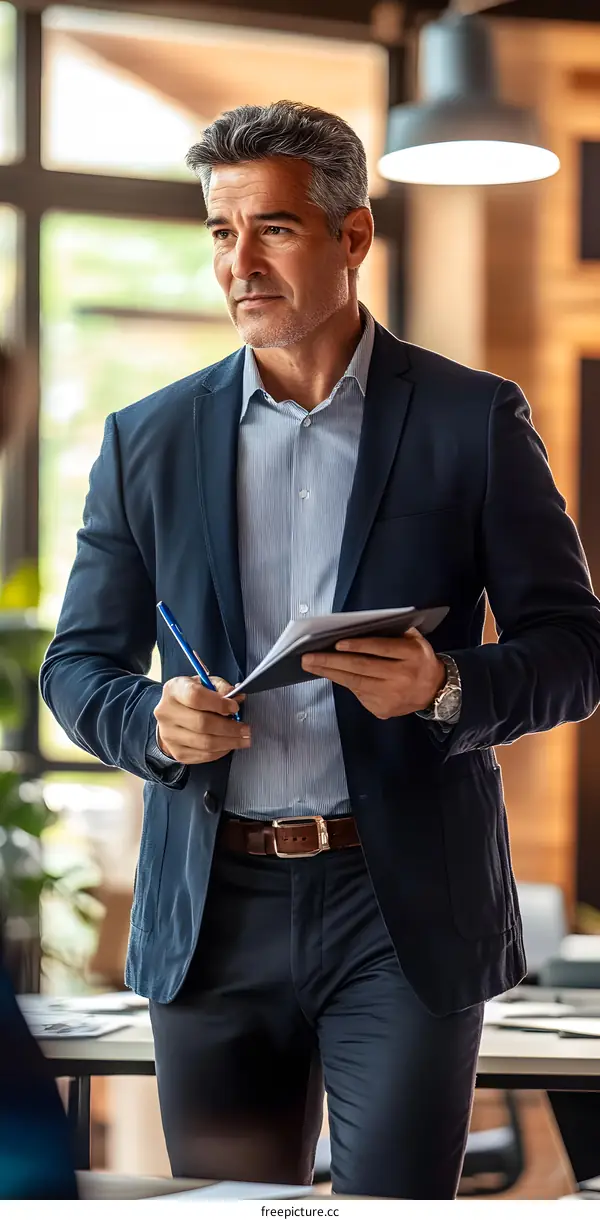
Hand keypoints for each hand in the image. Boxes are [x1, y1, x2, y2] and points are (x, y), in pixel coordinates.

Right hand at [154, 673, 248, 763]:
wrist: (171, 715)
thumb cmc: (191, 697)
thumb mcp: (205, 683)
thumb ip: (221, 688)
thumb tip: (237, 697)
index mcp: (174, 690)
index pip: (195, 697)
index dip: (219, 703)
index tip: (235, 707)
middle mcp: (167, 713)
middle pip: (202, 723)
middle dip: (229, 728)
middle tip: (246, 729)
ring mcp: (169, 735)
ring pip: (205, 743)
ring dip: (229, 742)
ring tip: (243, 739)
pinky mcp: (176, 752)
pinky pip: (203, 755)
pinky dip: (221, 752)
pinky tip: (229, 745)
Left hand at [301, 629, 445, 719]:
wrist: (434, 690)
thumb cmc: (417, 658)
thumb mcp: (414, 640)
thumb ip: (393, 632)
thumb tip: (355, 627)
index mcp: (412, 655)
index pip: (382, 649)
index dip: (359, 646)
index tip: (337, 643)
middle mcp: (403, 677)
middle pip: (363, 667)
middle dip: (332, 661)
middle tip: (308, 656)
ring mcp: (392, 696)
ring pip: (356, 683)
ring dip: (329, 673)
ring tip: (310, 664)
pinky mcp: (383, 709)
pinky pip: (358, 693)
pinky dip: (342, 682)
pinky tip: (327, 673)